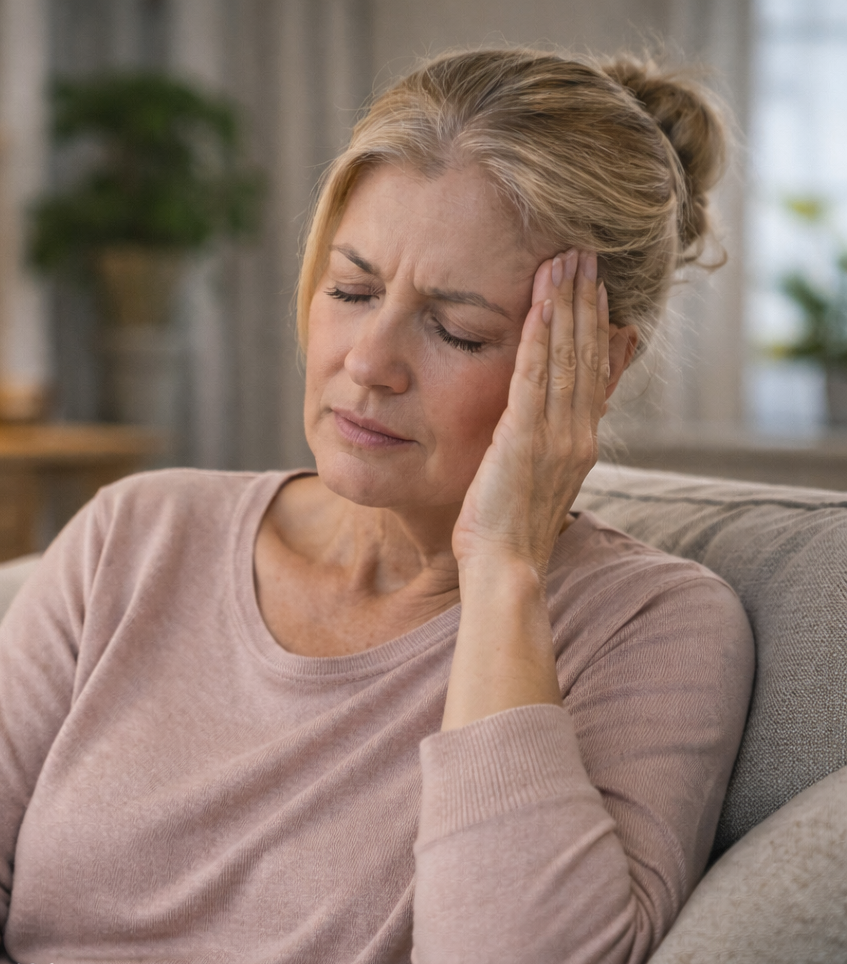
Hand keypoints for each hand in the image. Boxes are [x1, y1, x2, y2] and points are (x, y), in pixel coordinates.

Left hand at [452, 249, 609, 584]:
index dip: (596, 326)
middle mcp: (578, 434)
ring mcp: (557, 436)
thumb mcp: (535, 481)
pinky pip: (535, 377)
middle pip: (587, 354)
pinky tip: (540, 303)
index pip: (595, 372)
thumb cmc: (508, 532)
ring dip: (567, 305)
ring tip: (568, 260)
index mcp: (580, 443)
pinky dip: (540, 337)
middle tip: (586, 254)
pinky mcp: (526, 439)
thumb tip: (544, 420)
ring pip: (567, 357)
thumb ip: (545, 443)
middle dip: (586, 301)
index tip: (597, 288)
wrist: (505, 569)